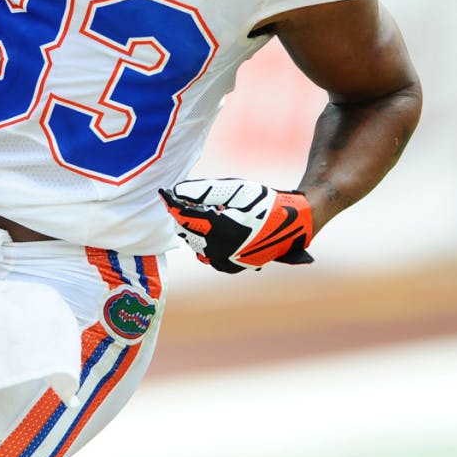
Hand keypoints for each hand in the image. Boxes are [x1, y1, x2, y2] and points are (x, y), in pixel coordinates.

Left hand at [159, 178, 314, 273]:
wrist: (293, 224)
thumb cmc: (265, 202)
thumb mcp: (235, 189)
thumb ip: (203, 191)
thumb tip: (176, 192)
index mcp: (220, 231)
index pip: (185, 216)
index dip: (173, 203)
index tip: (163, 192)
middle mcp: (219, 251)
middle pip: (187, 230)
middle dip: (186, 213)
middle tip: (190, 199)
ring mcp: (225, 262)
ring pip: (195, 242)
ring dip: (196, 226)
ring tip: (210, 212)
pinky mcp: (230, 267)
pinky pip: (206, 253)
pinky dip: (206, 239)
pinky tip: (217, 227)